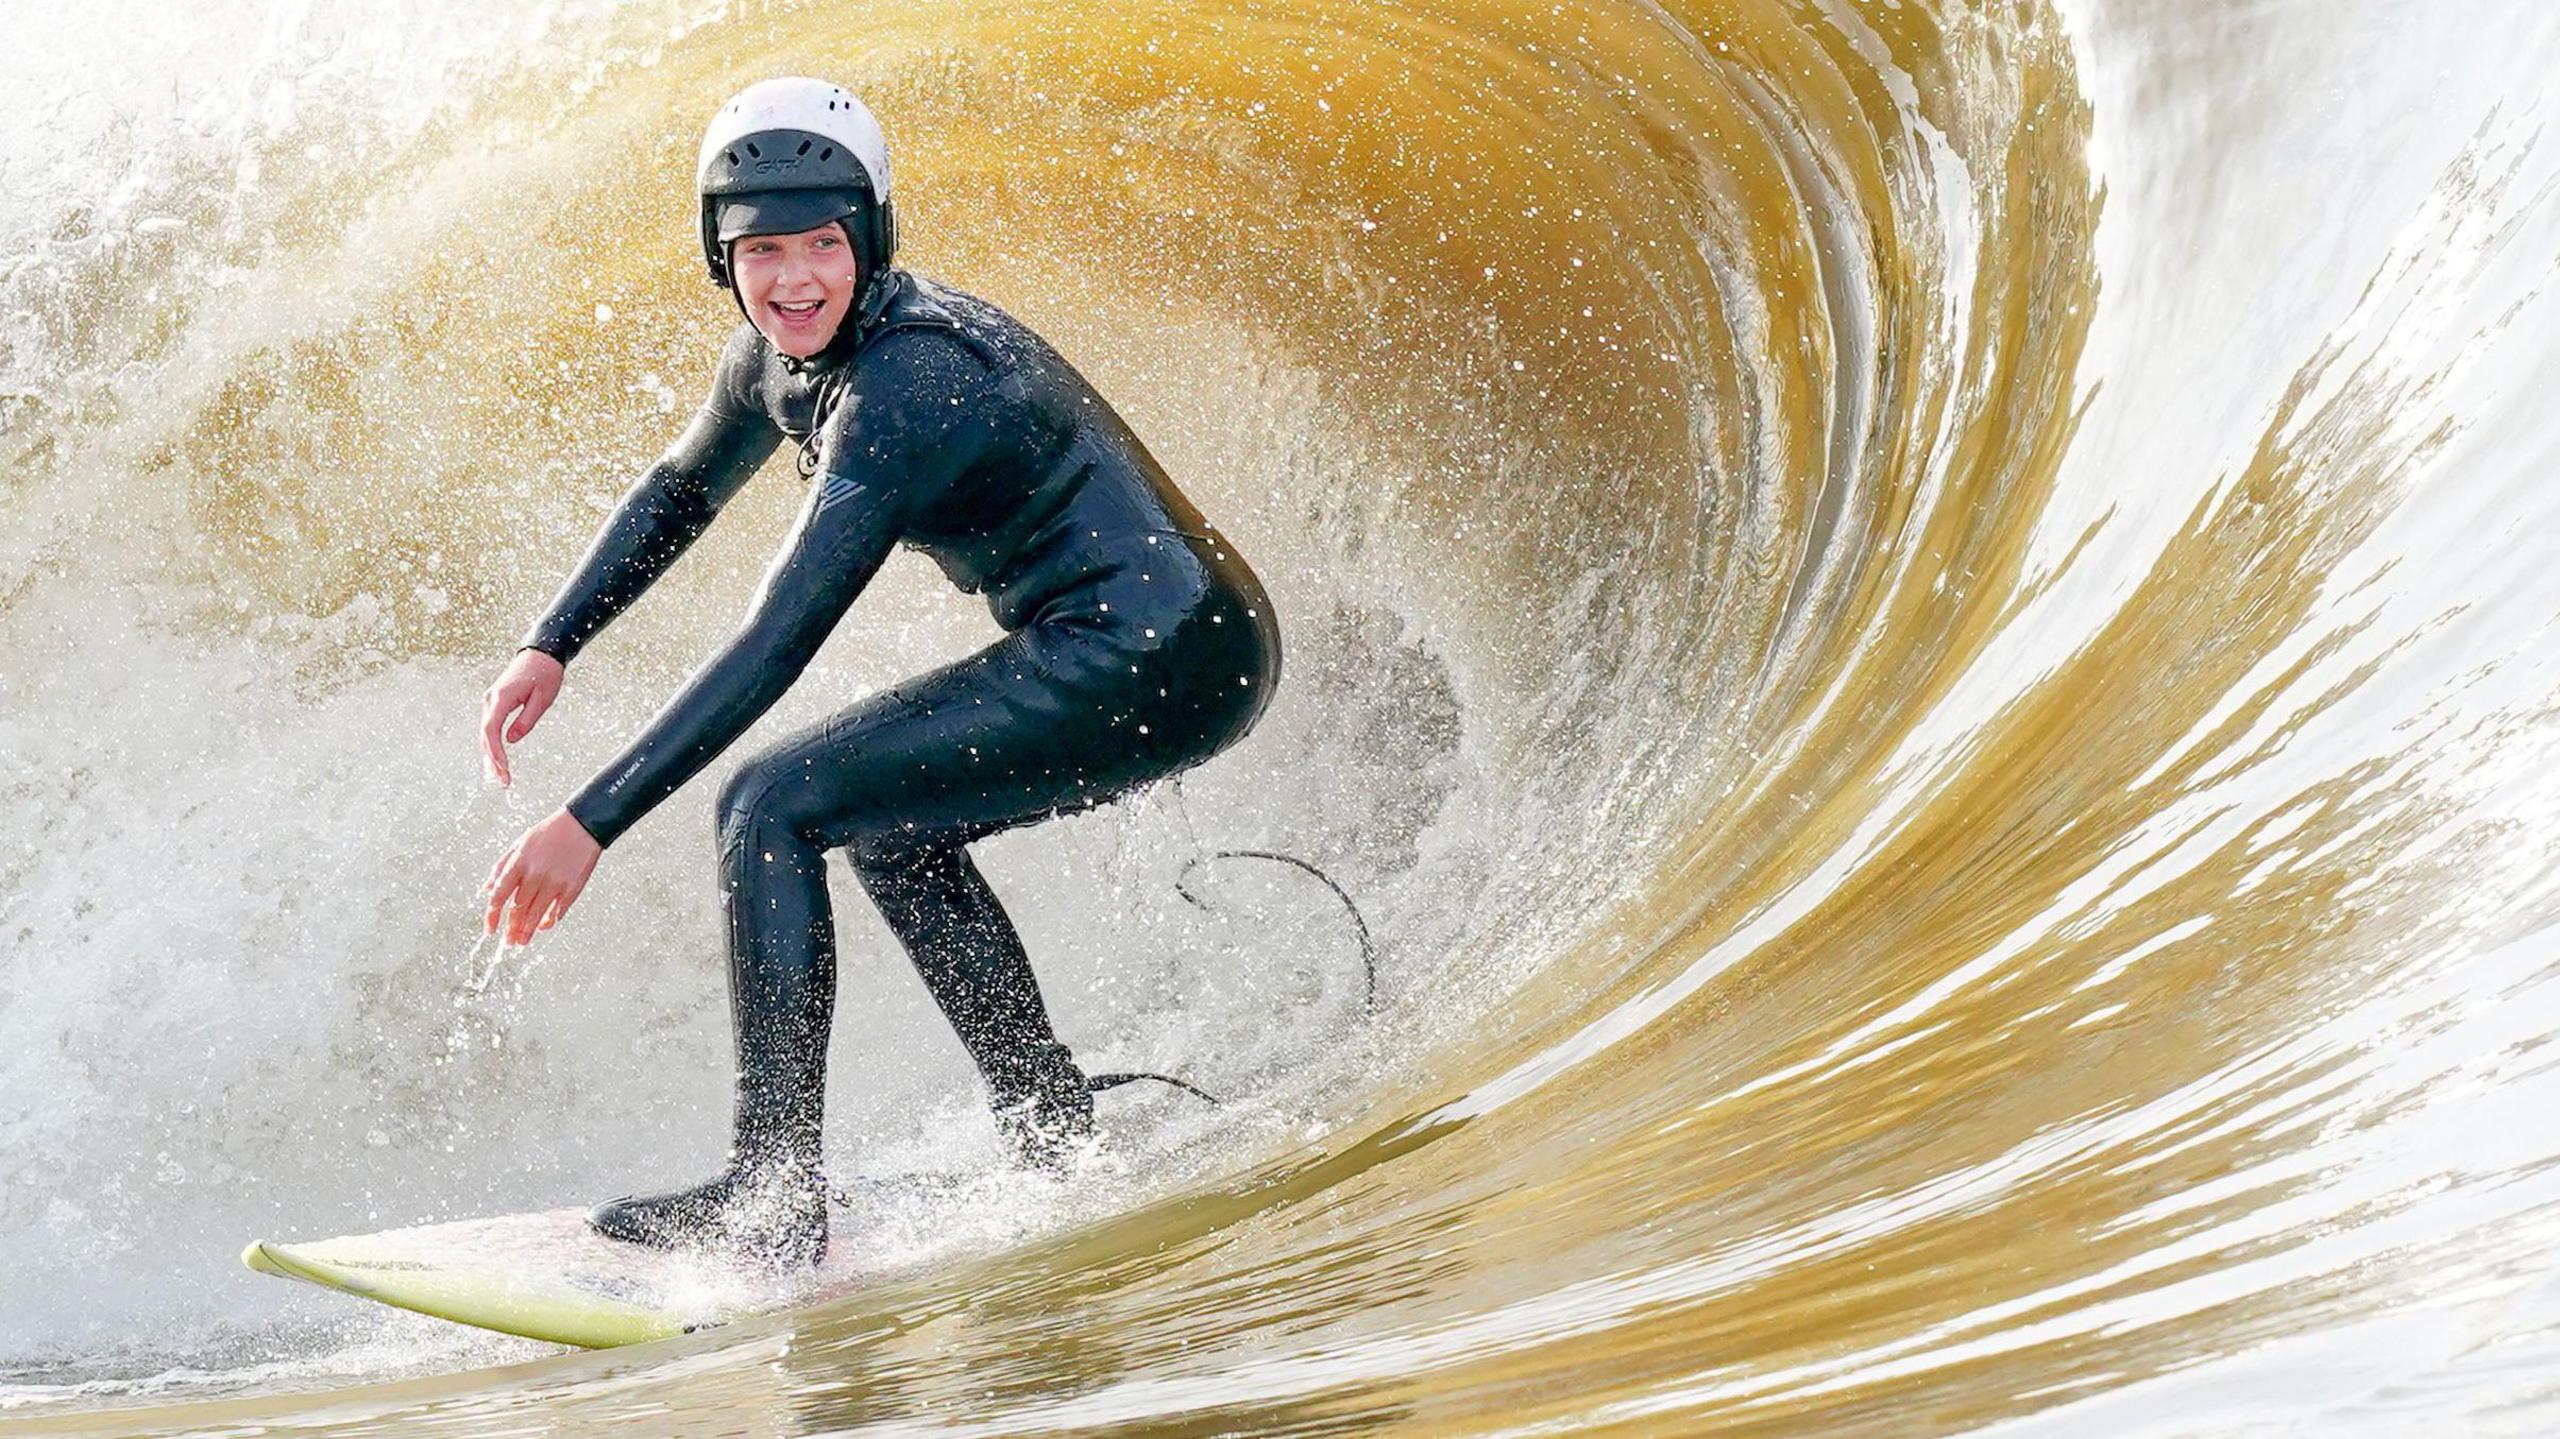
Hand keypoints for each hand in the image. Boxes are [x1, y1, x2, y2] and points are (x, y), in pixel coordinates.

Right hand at [481, 648, 565, 786]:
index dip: (495, 752)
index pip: (491, 730)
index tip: (503, 769)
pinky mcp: (494, 703)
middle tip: (502, 783)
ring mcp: (490, 701)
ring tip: (498, 779)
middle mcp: (490, 700)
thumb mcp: (543, 699)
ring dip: (490, 756)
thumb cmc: (545, 674)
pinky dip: (492, 745)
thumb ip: (526, 720)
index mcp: (502, 698)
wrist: (541, 654)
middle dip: (493, 761)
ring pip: (486, 734)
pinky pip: (490, 728)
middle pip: (486, 736)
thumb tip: (511, 740)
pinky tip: (496, 761)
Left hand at [484, 809, 602, 945]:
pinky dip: (549, 921)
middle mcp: (535, 875)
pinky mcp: (572, 887)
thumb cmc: (548, 833)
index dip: (492, 916)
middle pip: (517, 910)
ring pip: (536, 914)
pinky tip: (543, 927)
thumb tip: (487, 889)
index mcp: (519, 863)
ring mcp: (555, 882)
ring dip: (527, 931)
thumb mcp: (520, 844)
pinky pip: (558, 911)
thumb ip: (501, 867)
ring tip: (521, 942)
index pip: (499, 896)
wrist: (582, 824)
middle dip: (511, 929)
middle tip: (508, 943)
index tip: (490, 930)